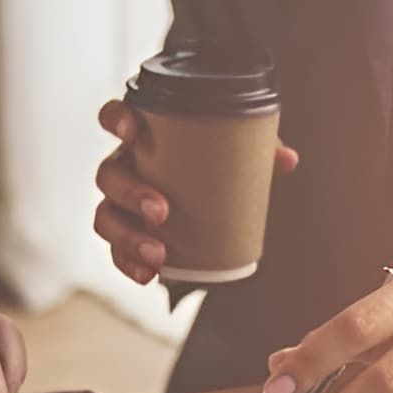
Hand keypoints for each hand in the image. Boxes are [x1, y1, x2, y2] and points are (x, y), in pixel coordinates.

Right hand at [95, 99, 298, 284]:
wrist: (207, 192)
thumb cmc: (213, 160)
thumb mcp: (234, 148)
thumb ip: (257, 147)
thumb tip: (287, 159)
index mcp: (142, 136)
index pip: (114, 117)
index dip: (115, 119)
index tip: (130, 132)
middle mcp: (123, 166)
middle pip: (108, 175)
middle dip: (130, 193)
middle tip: (162, 212)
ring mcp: (119, 203)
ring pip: (105, 217)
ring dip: (128, 237)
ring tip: (158, 254)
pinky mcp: (125, 234)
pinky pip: (115, 251)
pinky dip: (129, 264)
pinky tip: (148, 276)